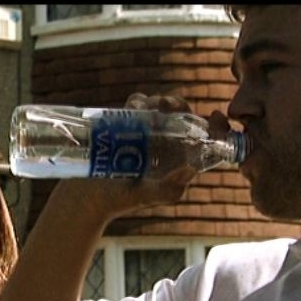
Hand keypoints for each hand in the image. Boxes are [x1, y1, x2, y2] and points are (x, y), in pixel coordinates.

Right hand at [51, 93, 200, 219]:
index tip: (215, 115)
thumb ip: (168, 189)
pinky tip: (135, 107)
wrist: (85, 196)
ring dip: (161, 100)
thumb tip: (190, 169)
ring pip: (160, 106)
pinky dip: (139, 101)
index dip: (215, 125)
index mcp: (178, 159)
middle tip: (170, 106)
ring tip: (154, 106)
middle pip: (182, 115)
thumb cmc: (118, 200)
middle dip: (180, 105)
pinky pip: (137, 104)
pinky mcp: (125, 123)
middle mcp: (165, 144)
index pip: (204, 138)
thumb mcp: (147, 196)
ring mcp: (145, 132)